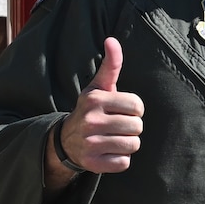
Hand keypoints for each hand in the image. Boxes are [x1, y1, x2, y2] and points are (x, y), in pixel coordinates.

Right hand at [48, 37, 143, 186]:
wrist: (66, 140)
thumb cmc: (91, 110)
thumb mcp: (98, 87)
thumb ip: (110, 65)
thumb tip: (112, 40)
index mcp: (94, 99)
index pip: (138, 106)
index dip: (134, 110)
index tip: (121, 110)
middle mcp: (90, 120)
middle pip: (137, 127)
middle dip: (132, 127)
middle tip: (116, 126)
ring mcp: (89, 143)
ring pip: (133, 145)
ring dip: (128, 144)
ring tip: (113, 138)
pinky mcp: (92, 163)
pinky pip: (124, 163)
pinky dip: (120, 159)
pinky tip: (107, 152)